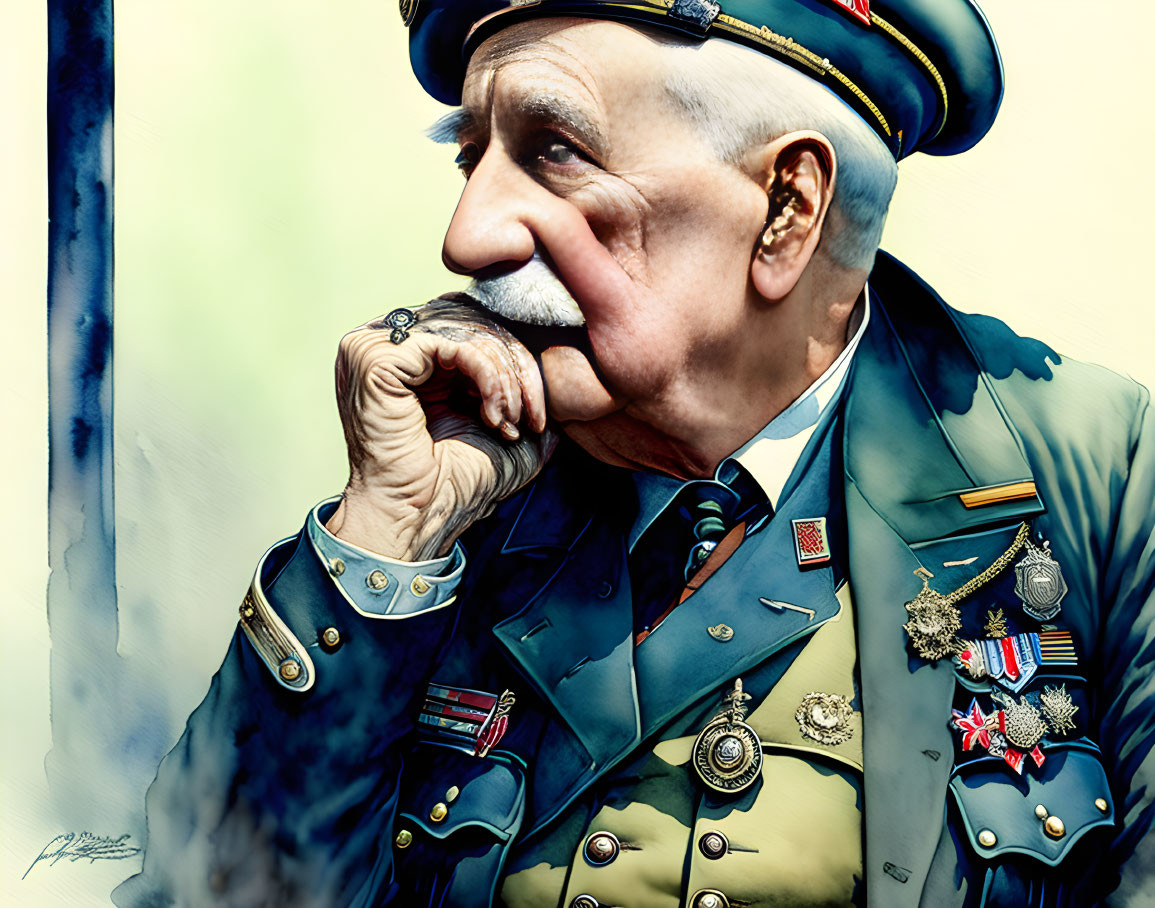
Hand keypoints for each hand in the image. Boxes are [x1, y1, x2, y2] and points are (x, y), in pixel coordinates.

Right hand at [326, 295, 555, 560]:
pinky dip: (489, 377)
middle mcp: (390, 341)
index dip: (517, 360)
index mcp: (411, 352)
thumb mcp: (507, 426)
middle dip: (517, 368)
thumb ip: (526, 387)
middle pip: (475, 319)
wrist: (420, 519)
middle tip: (532, 418)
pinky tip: (495, 416)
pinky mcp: (376, 356)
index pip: (476, 323)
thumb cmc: (456, 483)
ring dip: (507, 377)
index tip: (538, 416)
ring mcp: (377, 344)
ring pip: (469, 328)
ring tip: (512, 422)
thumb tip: (561, 360)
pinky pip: (455, 342)